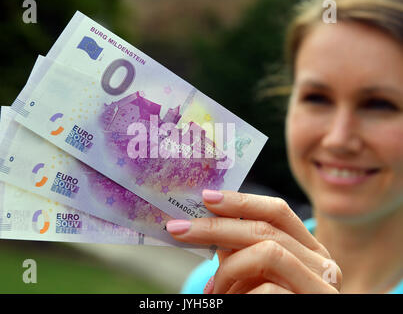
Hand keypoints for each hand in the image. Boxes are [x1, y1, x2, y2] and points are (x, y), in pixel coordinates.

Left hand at [166, 190, 341, 293]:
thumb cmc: (268, 304)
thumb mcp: (256, 275)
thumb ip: (242, 251)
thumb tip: (203, 226)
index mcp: (308, 249)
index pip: (277, 211)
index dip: (241, 201)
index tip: (207, 198)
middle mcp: (322, 263)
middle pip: (265, 229)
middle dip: (216, 227)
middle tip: (179, 229)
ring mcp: (320, 286)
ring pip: (268, 252)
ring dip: (230, 267)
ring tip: (215, 289)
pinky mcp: (314, 305)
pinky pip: (268, 290)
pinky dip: (241, 294)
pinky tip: (229, 302)